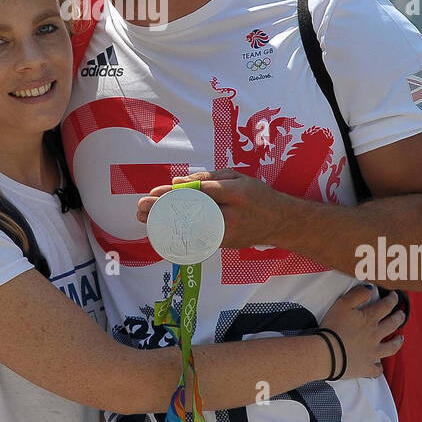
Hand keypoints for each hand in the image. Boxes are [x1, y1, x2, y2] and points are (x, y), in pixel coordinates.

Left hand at [136, 170, 294, 249]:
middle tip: (141, 205)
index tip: (155, 192)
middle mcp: (232, 216)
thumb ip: (209, 178)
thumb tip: (179, 183)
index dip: (176, 192)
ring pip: (192, 229)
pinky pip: (197, 238)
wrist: (281, 223)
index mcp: (238, 193)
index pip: (202, 192)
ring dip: (166, 224)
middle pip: (192, 212)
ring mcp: (228, 234)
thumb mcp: (238, 177)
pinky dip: (178, 233)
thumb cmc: (257, 195)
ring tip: (144, 218)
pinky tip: (161, 229)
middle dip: (164, 210)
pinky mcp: (224, 244)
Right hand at [319, 285, 405, 380]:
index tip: (395, 296)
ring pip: (391, 347)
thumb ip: (358, 294)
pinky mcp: (366, 367)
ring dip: (397, 342)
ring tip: (401, 338)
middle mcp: (375, 335)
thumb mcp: (342, 303)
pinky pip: (376, 369)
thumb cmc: (333, 326)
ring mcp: (373, 353)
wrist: (327, 352)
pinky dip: (379, 367)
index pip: (385, 306)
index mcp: (369, 319)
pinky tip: (379, 365)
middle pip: (392, 325)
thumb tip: (371, 289)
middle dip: (398, 318)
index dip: (392, 299)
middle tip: (401, 314)